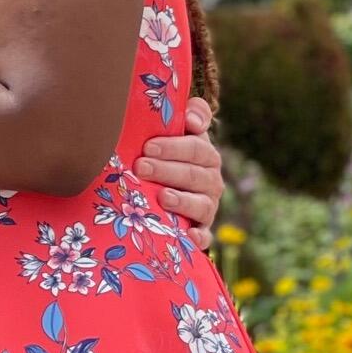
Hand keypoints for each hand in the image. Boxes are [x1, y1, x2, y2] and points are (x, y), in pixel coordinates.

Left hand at [135, 96, 222, 251]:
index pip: (196, 148)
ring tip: (162, 197)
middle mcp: (211, 180)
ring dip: (182, 201)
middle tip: (140, 167)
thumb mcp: (177, 131)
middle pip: (193, 174)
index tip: (148, 145)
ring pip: (201, 204)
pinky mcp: (202, 229)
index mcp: (205, 154)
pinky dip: (198, 237)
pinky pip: (205, 235)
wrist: (170, 189)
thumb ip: (191, 114)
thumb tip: (192, 117)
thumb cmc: (168, 154)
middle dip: (166, 170)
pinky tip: (188, 236)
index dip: (173, 146)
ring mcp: (207, 205)